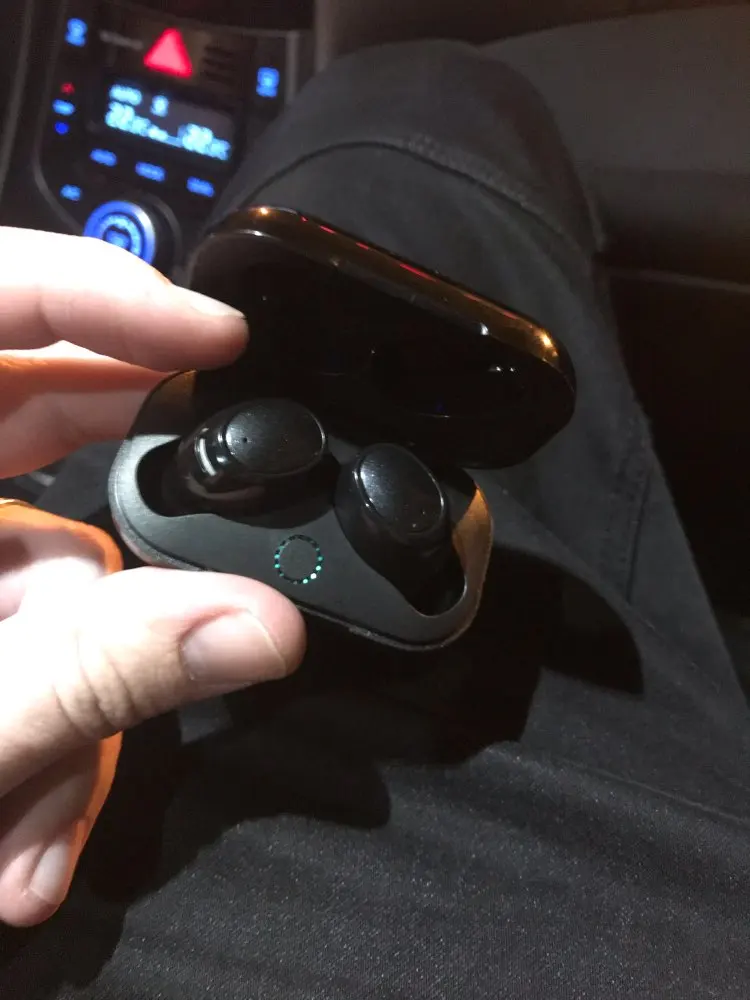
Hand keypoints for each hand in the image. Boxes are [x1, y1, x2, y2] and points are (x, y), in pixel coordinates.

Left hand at [0, 228, 306, 927]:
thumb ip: (96, 669)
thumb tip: (257, 623)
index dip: (106, 294)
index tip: (220, 336)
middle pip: (33, 418)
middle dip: (132, 512)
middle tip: (218, 540)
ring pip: (38, 560)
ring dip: (71, 692)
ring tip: (33, 830)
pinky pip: (17, 625)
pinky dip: (42, 717)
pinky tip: (19, 834)